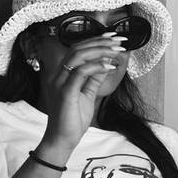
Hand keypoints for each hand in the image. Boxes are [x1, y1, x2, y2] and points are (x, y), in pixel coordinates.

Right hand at [40, 34, 126, 149]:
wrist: (63, 140)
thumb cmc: (74, 118)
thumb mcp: (88, 94)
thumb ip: (95, 77)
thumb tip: (107, 62)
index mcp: (62, 74)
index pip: (77, 49)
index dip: (95, 40)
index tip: (113, 36)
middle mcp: (58, 75)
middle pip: (78, 48)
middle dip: (100, 42)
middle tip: (119, 41)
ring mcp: (59, 82)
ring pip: (78, 56)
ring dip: (100, 50)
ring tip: (117, 51)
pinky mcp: (64, 92)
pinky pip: (80, 72)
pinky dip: (96, 66)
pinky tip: (110, 66)